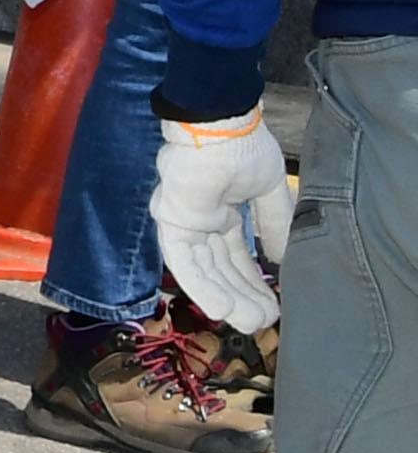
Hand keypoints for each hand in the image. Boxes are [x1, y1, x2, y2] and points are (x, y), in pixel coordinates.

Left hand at [153, 107, 294, 332]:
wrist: (223, 129)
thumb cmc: (244, 150)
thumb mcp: (269, 192)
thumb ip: (274, 226)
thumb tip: (280, 260)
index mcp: (222, 212)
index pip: (237, 255)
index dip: (253, 281)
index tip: (274, 305)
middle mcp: (201, 221)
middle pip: (221, 268)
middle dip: (244, 296)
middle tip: (265, 323)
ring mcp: (184, 222)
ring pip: (204, 270)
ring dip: (227, 298)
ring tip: (250, 323)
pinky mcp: (172, 222)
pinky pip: (184, 261)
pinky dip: (201, 286)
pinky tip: (220, 310)